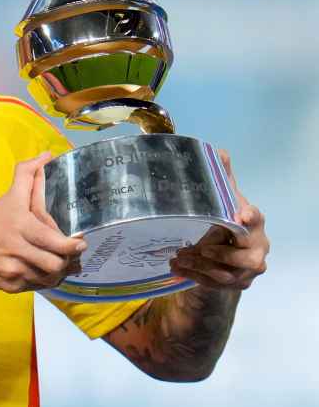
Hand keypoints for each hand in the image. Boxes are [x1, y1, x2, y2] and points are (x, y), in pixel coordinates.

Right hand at [0, 152, 86, 292]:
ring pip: (49, 278)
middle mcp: (17, 248)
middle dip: (67, 261)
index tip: (79, 243)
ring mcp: (14, 270)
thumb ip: (27, 175)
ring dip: (57, 272)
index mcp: (19, 224)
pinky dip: (42, 280)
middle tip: (71, 255)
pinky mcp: (10, 286)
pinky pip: (37, 287)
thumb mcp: (6, 198)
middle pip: (56, 263)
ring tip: (59, 263)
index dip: (72, 246)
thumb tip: (46, 155)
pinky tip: (41, 271)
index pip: (56, 242)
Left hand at [169, 150, 268, 289]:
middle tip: (196, 247)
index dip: (249, 218)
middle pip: (243, 257)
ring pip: (226, 273)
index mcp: (255, 225)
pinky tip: (176, 267)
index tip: (241, 214)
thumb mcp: (224, 201)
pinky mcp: (237, 284)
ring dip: (199, 265)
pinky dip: (194, 276)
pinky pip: (215, 284)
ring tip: (176, 257)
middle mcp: (258, 249)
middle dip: (217, 253)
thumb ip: (222, 180)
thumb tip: (219, 151)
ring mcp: (248, 270)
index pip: (256, 220)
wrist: (227, 254)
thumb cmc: (226, 222)